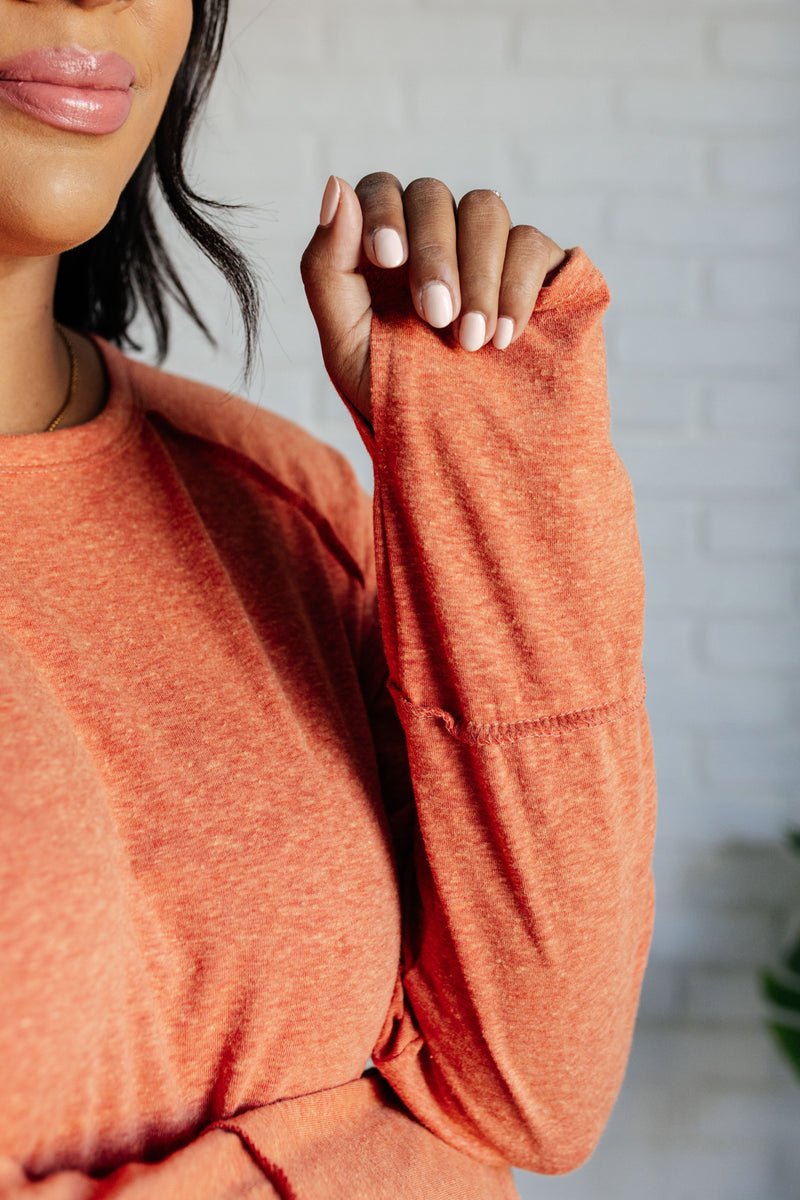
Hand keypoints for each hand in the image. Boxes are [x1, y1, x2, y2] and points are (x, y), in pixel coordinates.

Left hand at [300, 173, 566, 426]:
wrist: (460, 451)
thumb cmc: (394, 398)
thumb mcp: (345, 344)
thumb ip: (328, 269)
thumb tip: (336, 187)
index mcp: (385, 247)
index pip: (382, 189)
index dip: (384, 211)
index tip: (387, 257)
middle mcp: (436, 236)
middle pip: (433, 195)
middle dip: (433, 254)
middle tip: (435, 317)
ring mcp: (488, 249)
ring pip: (484, 209)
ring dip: (477, 273)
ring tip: (471, 341)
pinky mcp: (538, 268)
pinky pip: (531, 243)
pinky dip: (517, 287)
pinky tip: (504, 339)